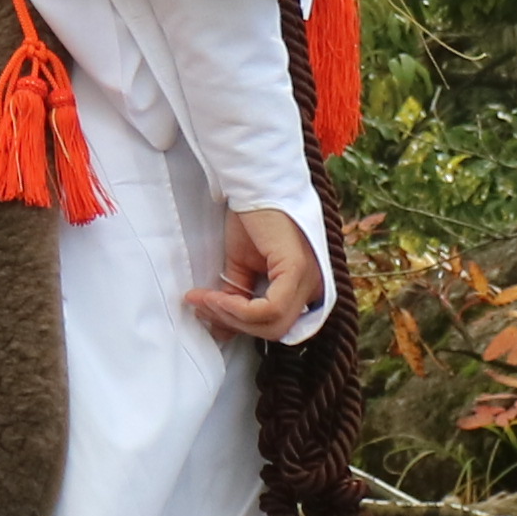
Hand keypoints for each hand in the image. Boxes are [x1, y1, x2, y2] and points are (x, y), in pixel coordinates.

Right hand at [182, 206, 321, 341]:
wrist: (254, 184)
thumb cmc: (252, 218)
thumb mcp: (241, 266)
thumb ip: (236, 298)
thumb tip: (220, 331)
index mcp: (305, 286)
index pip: (278, 325)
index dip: (243, 327)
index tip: (209, 314)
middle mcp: (313, 285)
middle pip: (276, 330)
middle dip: (233, 323)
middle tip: (203, 307)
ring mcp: (308, 278)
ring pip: (274, 324)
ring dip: (232, 316)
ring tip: (205, 300)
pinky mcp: (297, 269)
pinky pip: (272, 308)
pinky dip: (240, 309)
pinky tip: (217, 297)